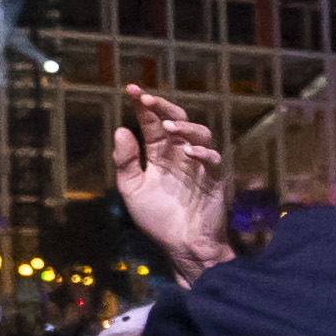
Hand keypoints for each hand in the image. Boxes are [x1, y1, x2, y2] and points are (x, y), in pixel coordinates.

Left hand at [111, 85, 231, 285]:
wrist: (182, 246)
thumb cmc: (158, 218)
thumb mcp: (132, 189)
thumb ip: (126, 162)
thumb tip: (121, 129)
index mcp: (159, 154)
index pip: (152, 123)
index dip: (143, 106)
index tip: (131, 90)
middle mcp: (179, 154)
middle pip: (176, 120)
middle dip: (162, 107)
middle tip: (147, 99)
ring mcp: (198, 165)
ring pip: (199, 134)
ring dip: (185, 127)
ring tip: (168, 127)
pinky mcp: (214, 179)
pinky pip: (213, 161)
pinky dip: (203, 154)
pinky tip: (188, 152)